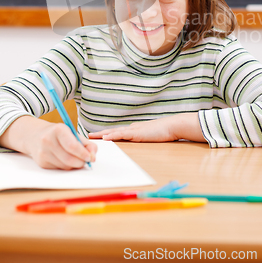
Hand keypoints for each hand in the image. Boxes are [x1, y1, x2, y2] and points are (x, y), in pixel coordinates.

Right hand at [29, 122, 97, 169]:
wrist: (36, 135)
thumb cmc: (59, 134)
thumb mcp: (73, 133)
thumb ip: (86, 144)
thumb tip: (93, 156)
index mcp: (58, 129)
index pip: (72, 146)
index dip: (83, 154)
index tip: (90, 157)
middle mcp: (48, 140)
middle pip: (69, 159)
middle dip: (81, 162)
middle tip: (86, 161)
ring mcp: (43, 152)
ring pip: (65, 166)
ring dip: (74, 165)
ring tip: (75, 158)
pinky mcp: (41, 162)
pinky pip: (59, 169)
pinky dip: (66, 166)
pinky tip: (64, 159)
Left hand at [88, 113, 205, 143]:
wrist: (172, 126)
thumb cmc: (163, 131)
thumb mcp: (149, 135)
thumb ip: (141, 137)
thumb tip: (134, 139)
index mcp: (133, 130)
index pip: (116, 132)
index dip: (104, 134)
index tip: (94, 136)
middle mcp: (131, 128)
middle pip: (111, 131)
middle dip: (98, 134)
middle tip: (85, 136)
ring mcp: (133, 130)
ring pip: (114, 132)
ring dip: (102, 134)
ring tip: (90, 137)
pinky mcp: (137, 133)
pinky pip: (122, 135)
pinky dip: (113, 136)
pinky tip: (105, 138)